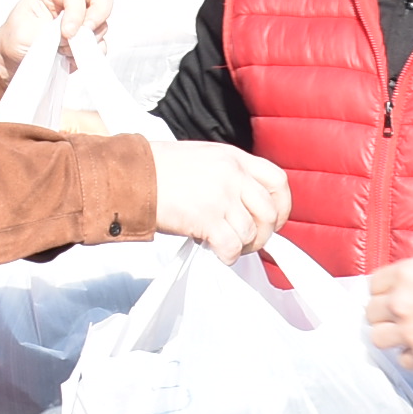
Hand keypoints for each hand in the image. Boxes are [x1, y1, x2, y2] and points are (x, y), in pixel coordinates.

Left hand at [0, 0, 106, 80]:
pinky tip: (68, 57)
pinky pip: (101, 45)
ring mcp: (83, 19)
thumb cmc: (16, 38)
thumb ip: (51, 32)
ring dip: (86, 41)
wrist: (14, 57)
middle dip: (99, 13)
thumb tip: (75, 37)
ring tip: (62, 50)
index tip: (67, 33)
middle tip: (86, 33)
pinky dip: (88, 55)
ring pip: (102, 24)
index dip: (76, 12)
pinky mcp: (87, 39)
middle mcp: (72, 1)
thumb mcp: (24, 32)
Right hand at [144, 138, 288, 257]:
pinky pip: (231, 246)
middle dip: (264, 234)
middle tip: (249, 242)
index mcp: (233, 157)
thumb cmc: (158, 170)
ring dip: (243, 247)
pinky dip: (228, 256)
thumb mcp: (202, 159)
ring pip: (251, 232)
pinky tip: (217, 253)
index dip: (283, 205)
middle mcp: (231, 174)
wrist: (130, 176)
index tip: (276, 220)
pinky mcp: (206, 218)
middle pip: (269, 211)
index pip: (276, 180)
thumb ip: (228, 176)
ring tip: (226, 246)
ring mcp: (220, 196)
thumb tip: (245, 207)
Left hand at [366, 239, 412, 370]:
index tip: (396, 293)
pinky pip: (403, 359)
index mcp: (406, 274)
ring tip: (407, 334)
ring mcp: (410, 333)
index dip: (386, 289)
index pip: (375, 284)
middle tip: (402, 314)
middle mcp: (401, 303)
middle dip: (385, 313)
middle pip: (372, 312)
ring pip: (379, 338)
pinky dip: (412, 355)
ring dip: (392, 336)